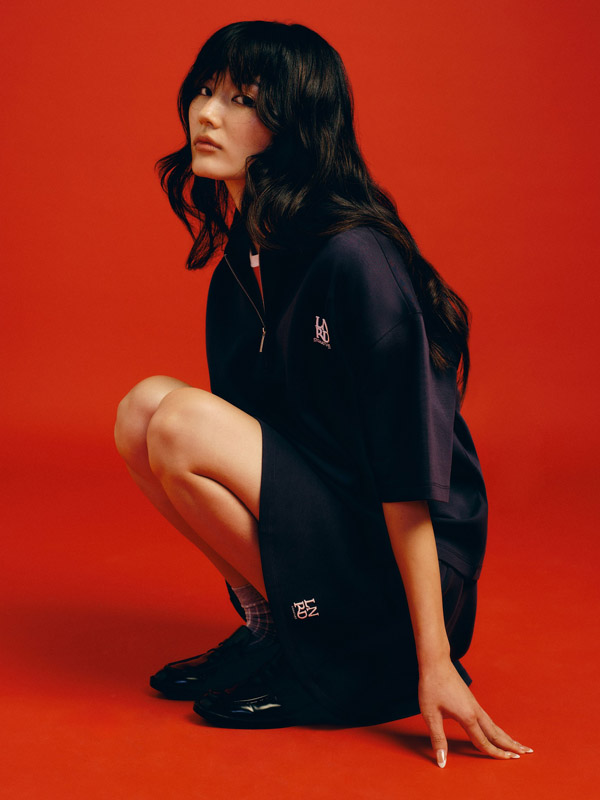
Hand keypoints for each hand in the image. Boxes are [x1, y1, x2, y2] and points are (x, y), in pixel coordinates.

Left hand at [418, 660, 532, 767]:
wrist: (436, 662)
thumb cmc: (431, 687)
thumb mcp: (430, 715)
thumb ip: (438, 739)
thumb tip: (442, 762)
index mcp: (467, 717)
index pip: (483, 741)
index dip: (495, 754)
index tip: (509, 761)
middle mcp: (475, 712)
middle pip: (496, 733)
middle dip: (511, 745)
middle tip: (526, 753)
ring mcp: (475, 705)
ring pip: (494, 725)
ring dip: (506, 736)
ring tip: (518, 744)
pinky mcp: (472, 701)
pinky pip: (488, 719)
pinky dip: (497, 729)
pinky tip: (496, 731)